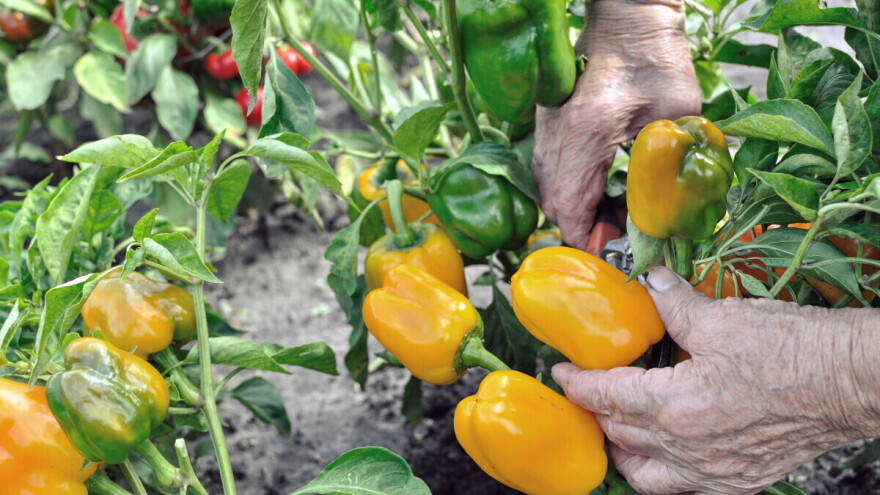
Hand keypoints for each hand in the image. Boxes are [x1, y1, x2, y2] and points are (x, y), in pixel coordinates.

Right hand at [532, 0, 700, 249]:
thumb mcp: (676, 114)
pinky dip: (572, 191)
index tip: (618, 251)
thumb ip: (667, 167)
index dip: (590, 241)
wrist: (626, 16)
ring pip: (549, 193)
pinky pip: (550, 173)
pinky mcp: (547, 126)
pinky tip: (602, 188)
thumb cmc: (654, 57)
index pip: (570, 211)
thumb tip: (663, 216)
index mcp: (584, 136)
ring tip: (616, 213)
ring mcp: (544, 132)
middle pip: (555, 208)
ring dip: (579, 212)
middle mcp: (553, 138)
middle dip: (586, 230)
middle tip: (623, 234)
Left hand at [552, 267, 879, 494]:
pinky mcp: (738, 478)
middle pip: (620, 434)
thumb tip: (650, 284)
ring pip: (644, 472)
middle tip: (588, 389)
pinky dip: (660, 470)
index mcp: (676, 406)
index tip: (562, 373)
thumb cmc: (794, 350)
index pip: (607, 396)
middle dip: (596, 411)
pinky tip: (662, 451)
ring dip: (622, 448)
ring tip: (617, 424)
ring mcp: (714, 470)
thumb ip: (675, 305)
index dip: (578, 383)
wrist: (852, 382)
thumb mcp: (723, 318)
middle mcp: (689, 448)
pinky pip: (682, 486)